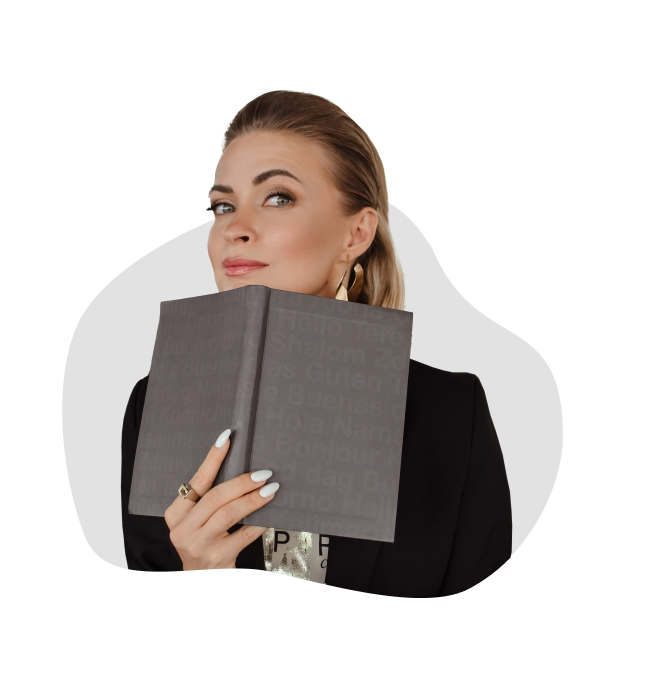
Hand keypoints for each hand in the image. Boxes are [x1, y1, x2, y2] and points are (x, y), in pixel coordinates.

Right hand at [164, 429, 277, 569]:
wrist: (200, 578)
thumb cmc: (202, 543)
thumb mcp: (196, 521)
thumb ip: (210, 500)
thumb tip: (241, 470)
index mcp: (175, 514)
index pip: (197, 481)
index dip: (213, 458)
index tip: (226, 439)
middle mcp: (183, 530)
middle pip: (215, 497)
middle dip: (242, 482)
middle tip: (263, 473)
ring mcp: (199, 546)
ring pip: (229, 514)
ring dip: (253, 499)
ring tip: (270, 490)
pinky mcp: (218, 558)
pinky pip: (244, 535)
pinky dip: (259, 522)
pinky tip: (270, 514)